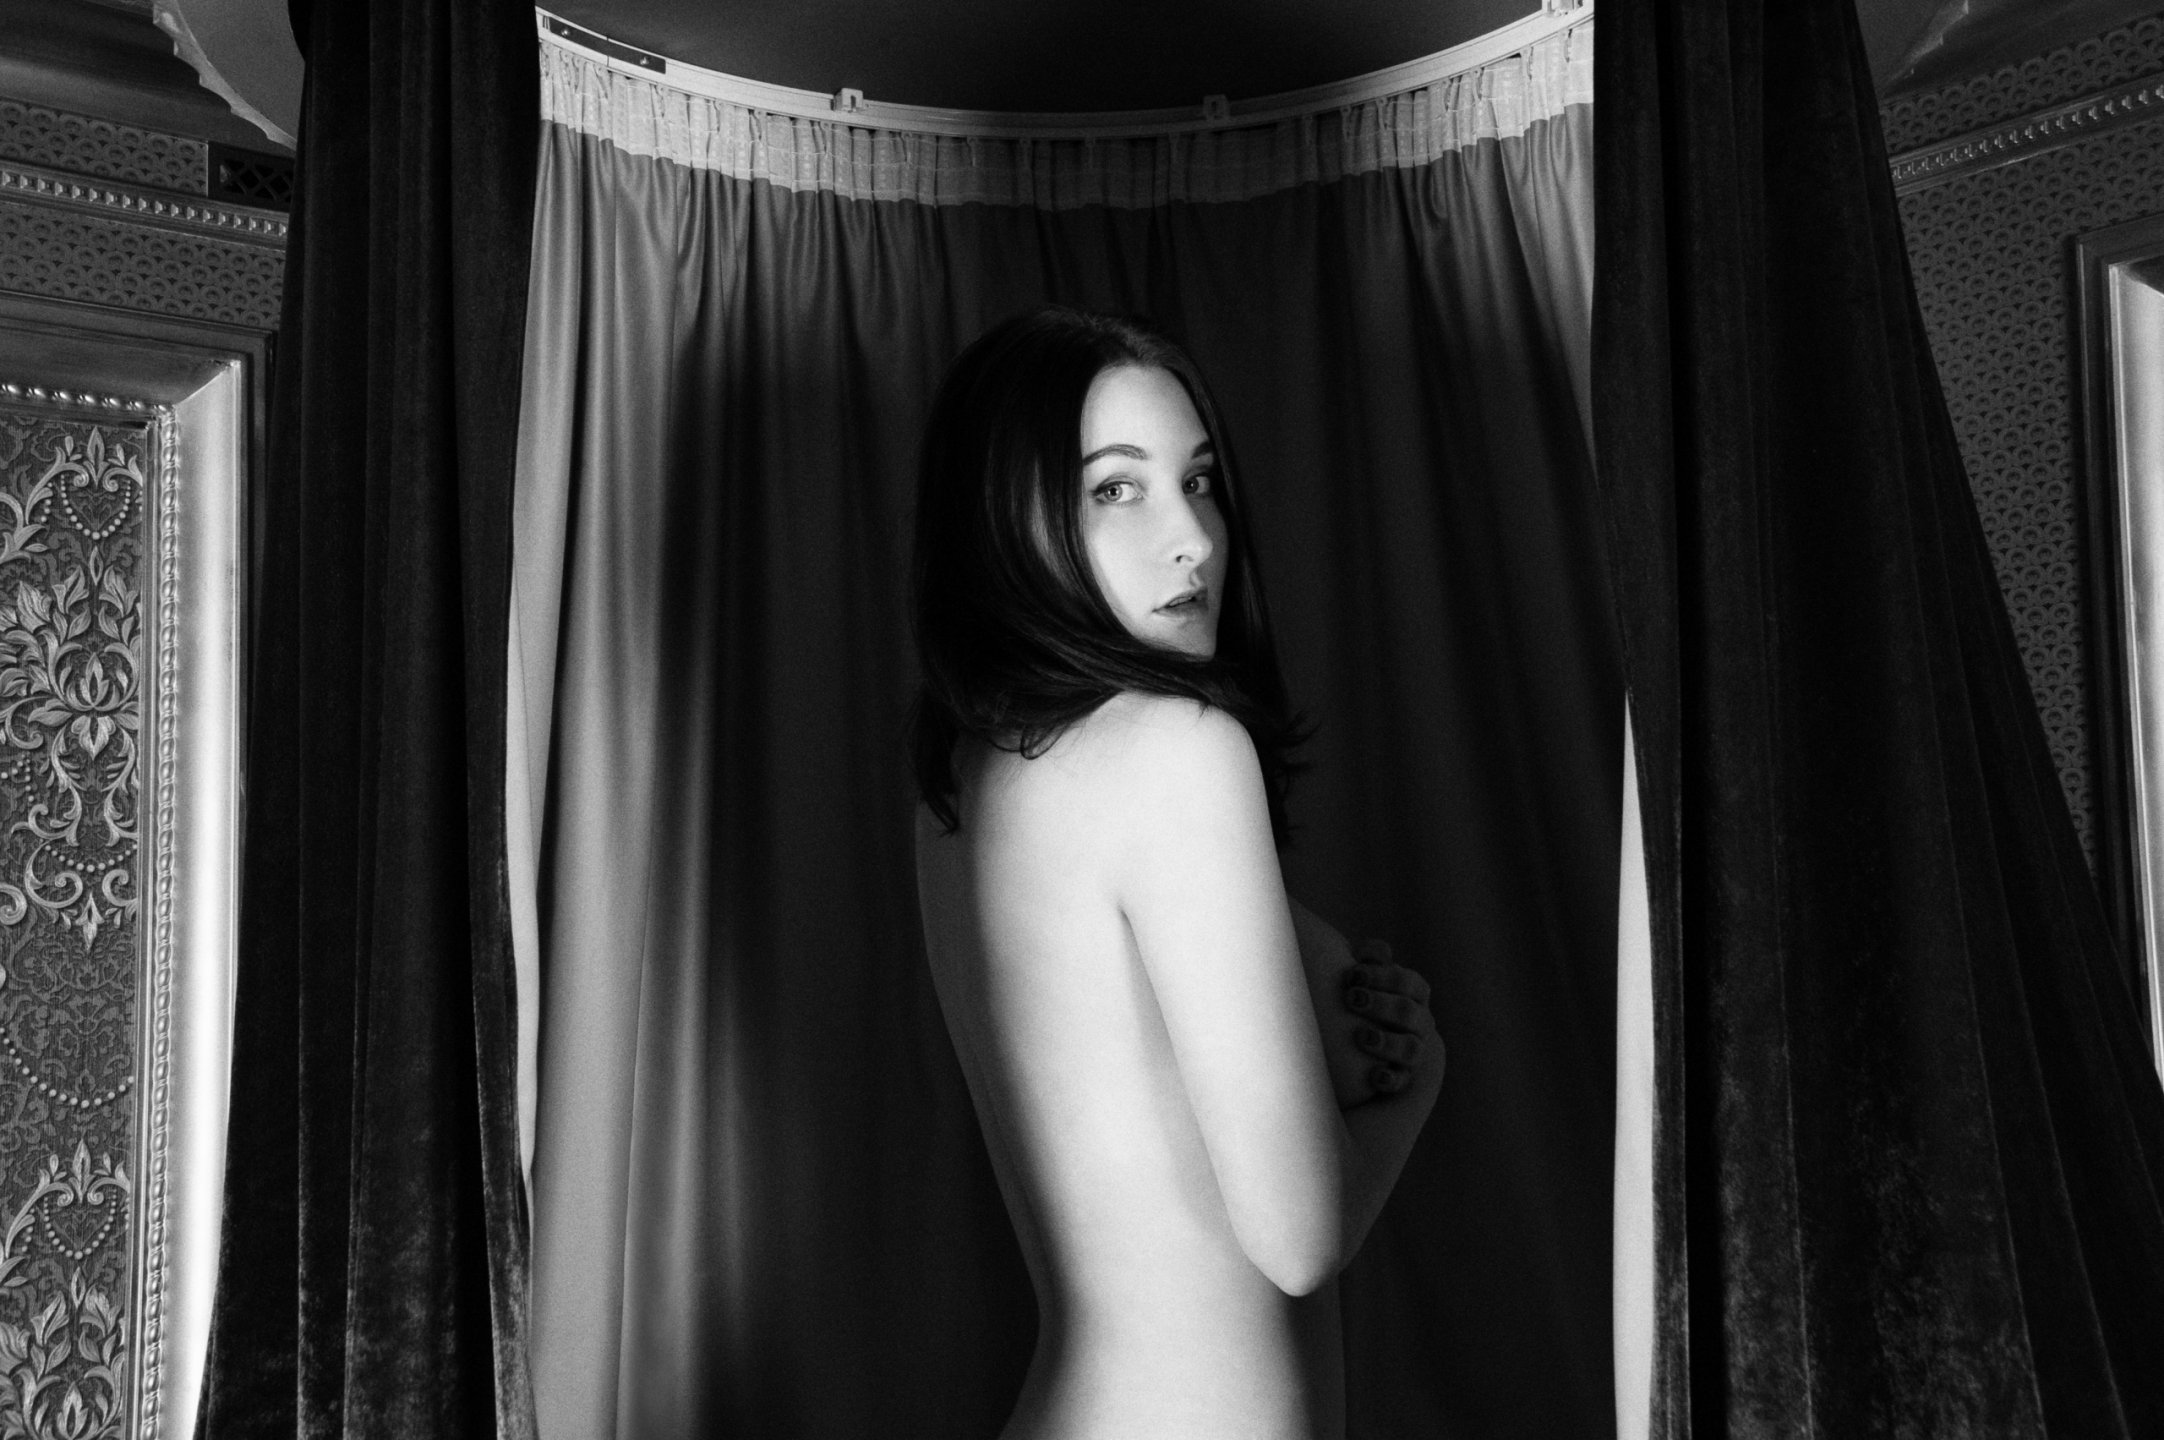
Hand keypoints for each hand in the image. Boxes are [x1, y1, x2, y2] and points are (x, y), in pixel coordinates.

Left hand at [1340, 940, 1441, 1102]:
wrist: (1383, 1046)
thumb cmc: (1371, 999)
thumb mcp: (1371, 978)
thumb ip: (1371, 961)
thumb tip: (1371, 951)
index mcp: (1414, 994)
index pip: (1408, 982)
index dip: (1383, 976)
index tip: (1353, 975)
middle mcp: (1420, 1022)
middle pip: (1409, 1012)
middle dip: (1380, 1004)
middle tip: (1350, 998)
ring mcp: (1415, 1051)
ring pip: (1411, 1048)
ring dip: (1387, 1042)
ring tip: (1360, 1036)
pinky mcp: (1404, 1078)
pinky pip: (1402, 1082)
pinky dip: (1390, 1079)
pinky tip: (1374, 1076)